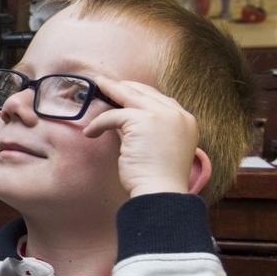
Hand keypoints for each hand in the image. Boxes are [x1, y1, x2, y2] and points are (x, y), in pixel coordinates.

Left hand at [81, 76, 204, 196]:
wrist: (161, 194)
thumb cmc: (157, 179)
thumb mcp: (156, 147)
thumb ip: (143, 130)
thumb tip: (120, 118)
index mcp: (186, 121)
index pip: (160, 99)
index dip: (140, 93)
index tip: (125, 90)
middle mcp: (177, 114)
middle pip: (145, 92)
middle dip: (123, 87)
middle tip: (105, 82)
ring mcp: (162, 115)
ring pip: (129, 96)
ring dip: (110, 92)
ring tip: (97, 88)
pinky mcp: (143, 121)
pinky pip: (114, 115)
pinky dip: (99, 123)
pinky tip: (91, 132)